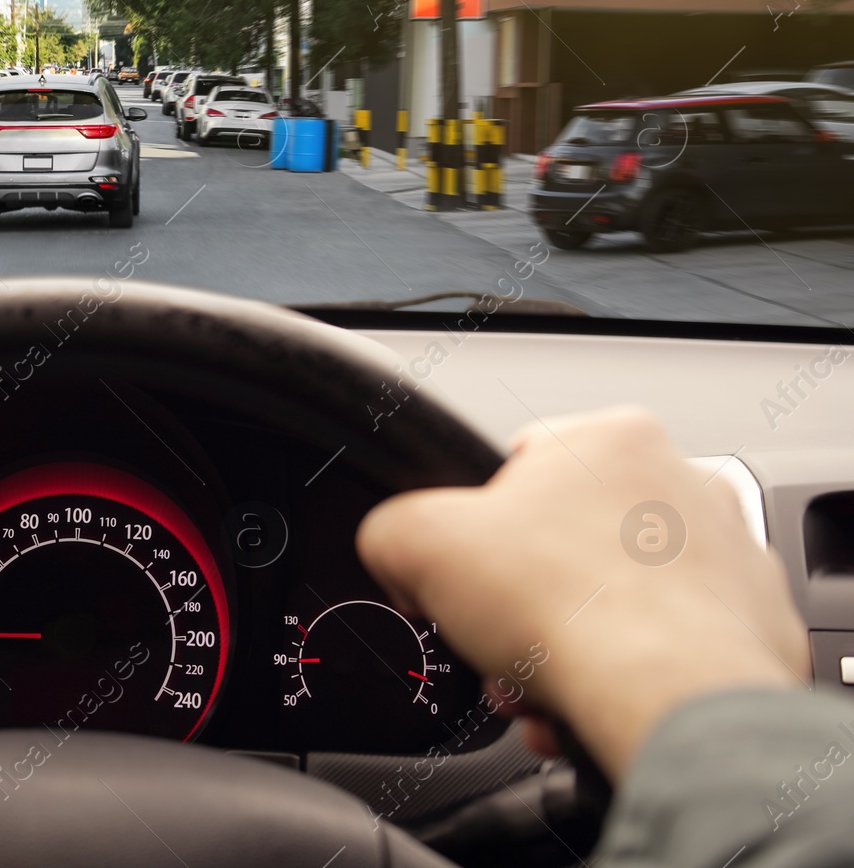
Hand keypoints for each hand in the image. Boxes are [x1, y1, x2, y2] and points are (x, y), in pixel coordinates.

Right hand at [357, 406, 806, 779]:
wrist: (670, 699)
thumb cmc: (570, 608)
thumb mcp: (415, 541)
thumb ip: (389, 528)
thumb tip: (393, 548)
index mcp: (611, 437)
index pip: (516, 469)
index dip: (474, 531)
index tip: (466, 577)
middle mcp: (682, 482)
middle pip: (565, 542)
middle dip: (523, 602)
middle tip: (500, 640)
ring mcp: (726, 555)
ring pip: (614, 600)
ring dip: (566, 645)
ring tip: (540, 685)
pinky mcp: (754, 625)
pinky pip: (666, 648)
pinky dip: (623, 678)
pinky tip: (589, 704)